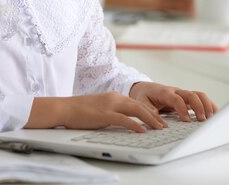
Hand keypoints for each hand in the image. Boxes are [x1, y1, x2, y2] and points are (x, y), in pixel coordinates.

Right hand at [27, 93, 167, 132]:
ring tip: (159, 128)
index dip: (150, 112)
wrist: (64, 108)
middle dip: (155, 116)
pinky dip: (135, 125)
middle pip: (141, 106)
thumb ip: (113, 112)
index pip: (137, 103)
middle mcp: (115, 98)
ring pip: (136, 110)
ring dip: (150, 120)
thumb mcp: (100, 108)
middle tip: (164, 125)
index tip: (159, 119)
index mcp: (115, 96)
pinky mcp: (104, 114)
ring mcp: (110, 105)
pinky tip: (142, 130)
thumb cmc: (80, 111)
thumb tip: (124, 121)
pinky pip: (124, 119)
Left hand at [129, 82, 217, 121]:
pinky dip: (208, 104)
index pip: (176, 98)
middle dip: (199, 106)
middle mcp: (176, 91)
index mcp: (164, 92)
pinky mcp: (187, 98)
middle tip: (202, 120)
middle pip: (191, 94)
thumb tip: (160, 125)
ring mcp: (183, 94)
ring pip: (198, 94)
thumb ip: (149, 112)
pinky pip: (200, 98)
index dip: (182, 109)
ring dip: (206, 105)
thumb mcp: (141, 103)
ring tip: (211, 117)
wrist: (144, 87)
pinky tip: (215, 113)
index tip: (186, 120)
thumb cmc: (144, 96)